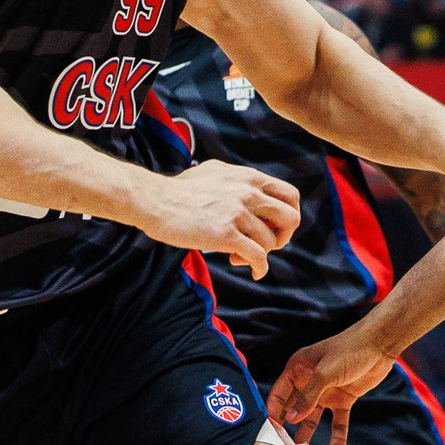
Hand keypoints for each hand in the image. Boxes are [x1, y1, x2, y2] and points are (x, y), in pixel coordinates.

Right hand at [139, 162, 299, 278]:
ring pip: (271, 242)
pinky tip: (254, 272)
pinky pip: (258, 256)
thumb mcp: (215, 173)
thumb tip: (252, 189)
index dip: (288, 215)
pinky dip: (260, 268)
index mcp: (248, 177)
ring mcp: (238, 213)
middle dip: (283, 236)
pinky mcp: (226, 234)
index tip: (273, 226)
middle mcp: (248, 192)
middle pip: (291, 219)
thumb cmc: (179, 190)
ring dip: (261, 254)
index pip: (290, 195)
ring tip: (240, 256)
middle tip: (266, 244)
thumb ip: (238, 180)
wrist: (154, 201)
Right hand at [265, 322, 398, 444]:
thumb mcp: (325, 373)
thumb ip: (308, 397)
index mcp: (298, 369)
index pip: (278, 394)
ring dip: (307, 434)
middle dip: (287, 426)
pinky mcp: (343, 399)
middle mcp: (309, 382)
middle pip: (293, 408)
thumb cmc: (349, 349)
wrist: (379, 344)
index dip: (273, 412)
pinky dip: (337, 437)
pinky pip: (337, 422)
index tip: (268, 432)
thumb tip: (291, 419)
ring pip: (312, 418)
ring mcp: (326, 392)